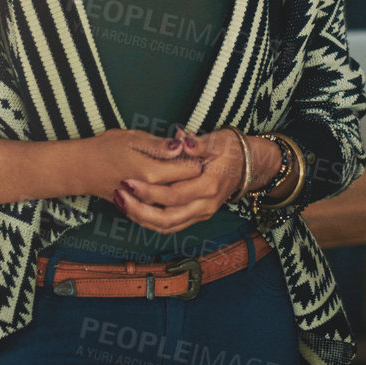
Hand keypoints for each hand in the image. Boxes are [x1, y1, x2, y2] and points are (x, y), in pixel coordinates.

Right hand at [73, 128, 203, 202]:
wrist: (81, 170)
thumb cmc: (105, 149)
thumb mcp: (132, 138)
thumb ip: (159, 145)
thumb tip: (182, 145)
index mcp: (152, 173)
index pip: (190, 169)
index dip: (199, 157)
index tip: (200, 148)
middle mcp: (151, 193)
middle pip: (186, 187)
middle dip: (195, 173)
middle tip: (198, 157)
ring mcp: (145, 204)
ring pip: (176, 201)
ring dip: (185, 187)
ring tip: (185, 171)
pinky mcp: (139, 210)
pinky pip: (163, 210)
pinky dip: (173, 199)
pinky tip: (173, 186)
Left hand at [116, 129, 273, 234]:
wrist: (247, 165)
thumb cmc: (229, 149)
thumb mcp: (217, 140)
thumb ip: (198, 142)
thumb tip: (183, 138)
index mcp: (208, 186)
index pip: (173, 195)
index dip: (149, 191)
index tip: (128, 181)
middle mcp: (204, 205)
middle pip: (167, 218)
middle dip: (139, 210)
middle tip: (118, 195)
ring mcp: (200, 214)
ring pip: (167, 226)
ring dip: (141, 218)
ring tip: (120, 203)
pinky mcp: (196, 216)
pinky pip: (170, 226)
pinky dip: (150, 221)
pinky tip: (134, 209)